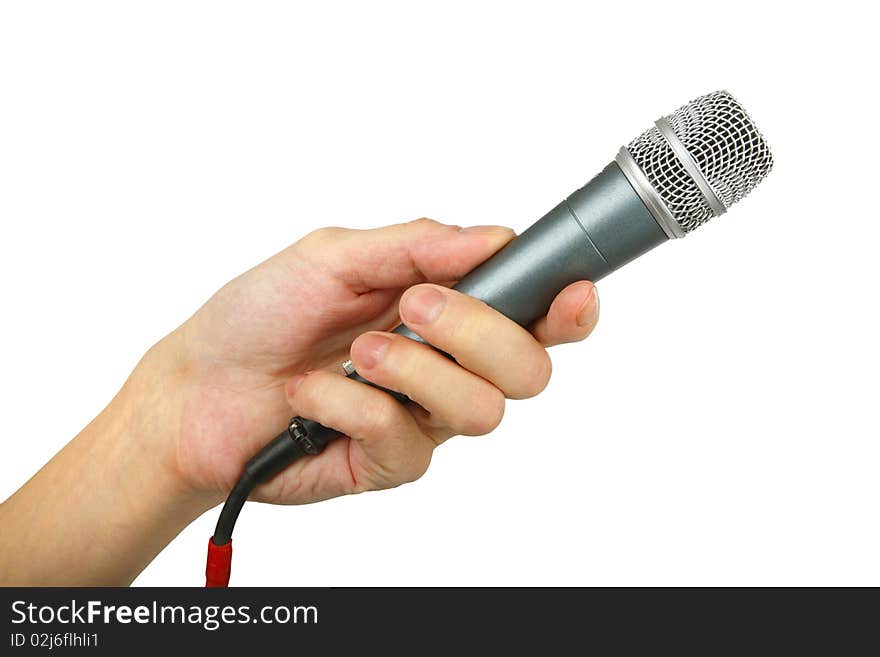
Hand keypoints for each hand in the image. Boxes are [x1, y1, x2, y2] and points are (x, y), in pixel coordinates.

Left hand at [166, 218, 598, 506]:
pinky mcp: (390, 462)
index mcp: (447, 309)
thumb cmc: (261, 314)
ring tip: (356, 351)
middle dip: (481, 332)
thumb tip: (494, 235)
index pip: (536, 314)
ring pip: (482, 410)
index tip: (571, 292)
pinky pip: (407, 440)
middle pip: (530, 368)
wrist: (197, 388)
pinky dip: (353, 406)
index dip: (569, 306)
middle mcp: (447, 365)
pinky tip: (314, 395)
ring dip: (415, 369)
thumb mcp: (332, 256)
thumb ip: (416, 245)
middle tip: (418, 306)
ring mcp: (422, 418)